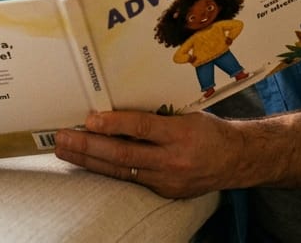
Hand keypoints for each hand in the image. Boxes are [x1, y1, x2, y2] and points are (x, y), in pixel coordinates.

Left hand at [52, 110, 240, 198]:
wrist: (238, 160)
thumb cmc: (210, 130)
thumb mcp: (188, 114)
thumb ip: (155, 115)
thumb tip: (115, 108)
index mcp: (182, 134)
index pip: (142, 128)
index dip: (114, 124)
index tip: (90, 119)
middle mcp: (174, 160)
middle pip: (124, 155)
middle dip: (88, 146)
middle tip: (62, 138)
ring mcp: (168, 180)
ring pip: (121, 171)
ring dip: (89, 160)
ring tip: (65, 151)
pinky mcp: (165, 192)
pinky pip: (130, 179)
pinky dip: (107, 170)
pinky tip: (88, 163)